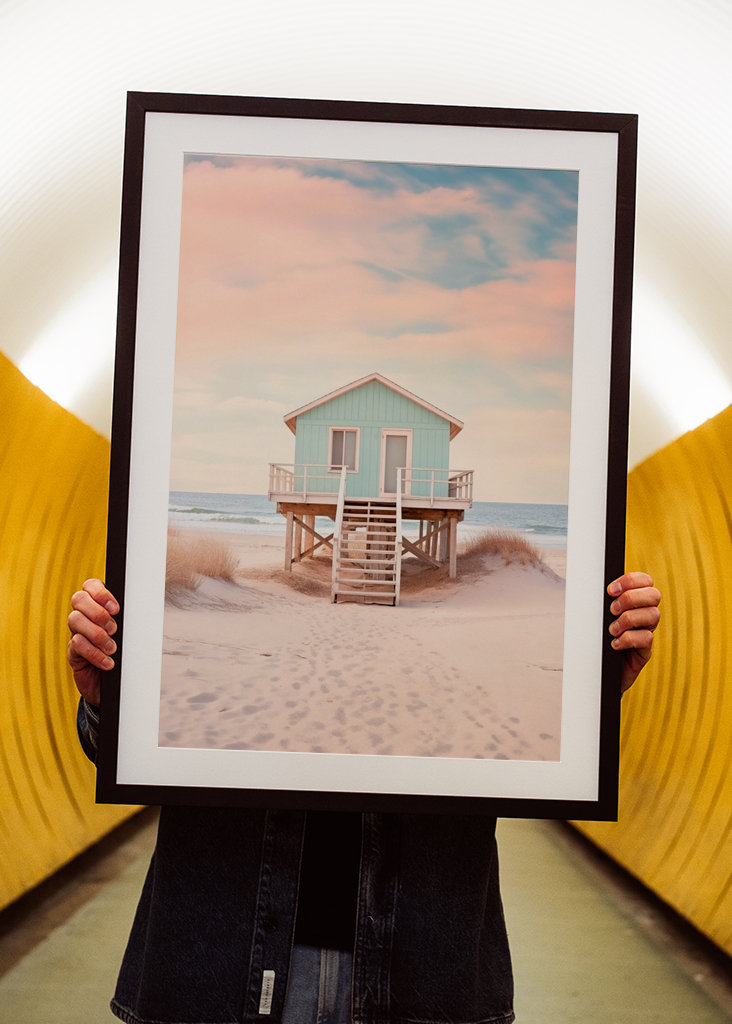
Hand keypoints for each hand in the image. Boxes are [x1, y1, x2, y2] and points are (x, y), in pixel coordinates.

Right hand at [67, 579, 119, 705]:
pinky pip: (76, 645)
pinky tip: (108, 662)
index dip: (100, 592)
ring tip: (112, 648)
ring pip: (75, 620)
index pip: (90, 585)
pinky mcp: (73, 652)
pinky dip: (94, 653)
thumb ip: (130, 619)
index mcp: (98, 605)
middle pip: (78, 599)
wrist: (116, 684)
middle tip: (114, 629)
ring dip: (96, 634)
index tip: (116, 608)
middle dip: (98, 612)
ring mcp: (76, 632)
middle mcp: (84, 616)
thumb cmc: (125, 654)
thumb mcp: (130, 634)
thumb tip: (143, 608)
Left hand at [607, 571, 660, 692]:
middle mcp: (645, 615)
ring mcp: (647, 632)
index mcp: (635, 602)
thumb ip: (602, 602)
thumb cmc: (598, 641)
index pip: (645, 581)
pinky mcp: (645, 651)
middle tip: (612, 610)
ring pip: (653, 615)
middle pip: (654, 595)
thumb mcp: (599, 618)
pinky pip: (646, 638)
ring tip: (612, 630)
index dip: (631, 580)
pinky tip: (614, 644)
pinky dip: (628, 639)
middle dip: (630, 598)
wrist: (599, 672)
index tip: (611, 590)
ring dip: (628, 619)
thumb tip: (590, 586)